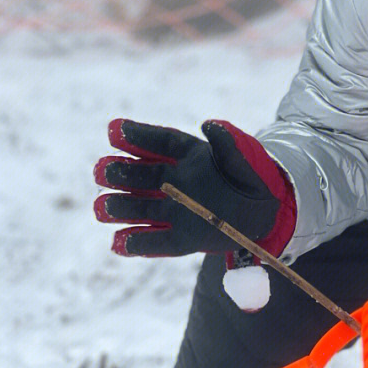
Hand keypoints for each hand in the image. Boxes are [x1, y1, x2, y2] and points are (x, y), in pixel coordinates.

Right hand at [94, 119, 295, 257]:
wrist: (267, 212)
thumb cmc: (254, 178)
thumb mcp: (247, 157)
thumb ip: (229, 143)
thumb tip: (210, 125)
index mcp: (191, 156)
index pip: (162, 144)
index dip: (138, 135)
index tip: (114, 129)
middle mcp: (176, 181)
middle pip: (144, 177)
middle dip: (120, 173)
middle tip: (102, 170)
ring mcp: (176, 210)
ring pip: (143, 208)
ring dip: (120, 207)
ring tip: (100, 208)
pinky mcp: (182, 237)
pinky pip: (157, 241)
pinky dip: (137, 243)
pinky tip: (117, 242)